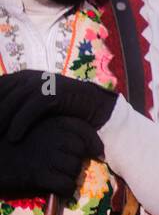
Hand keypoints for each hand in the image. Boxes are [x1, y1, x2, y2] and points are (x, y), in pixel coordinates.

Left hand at [0, 70, 118, 141]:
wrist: (94, 105)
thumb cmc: (62, 108)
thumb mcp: (35, 105)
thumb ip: (17, 106)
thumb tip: (0, 120)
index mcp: (21, 77)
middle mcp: (28, 77)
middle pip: (1, 94)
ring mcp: (42, 82)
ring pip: (13, 101)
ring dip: (1, 120)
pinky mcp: (54, 92)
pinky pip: (31, 108)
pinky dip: (20, 123)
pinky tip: (14, 137)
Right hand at [0, 115, 102, 198]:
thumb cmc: (9, 143)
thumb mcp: (35, 128)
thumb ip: (58, 132)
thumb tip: (89, 145)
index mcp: (53, 122)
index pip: (87, 132)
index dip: (93, 145)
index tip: (96, 152)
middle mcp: (54, 136)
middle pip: (81, 154)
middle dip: (73, 163)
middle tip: (55, 166)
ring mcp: (48, 155)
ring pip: (75, 171)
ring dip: (65, 177)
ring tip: (47, 175)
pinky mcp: (40, 174)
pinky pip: (66, 186)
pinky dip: (62, 191)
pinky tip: (51, 188)